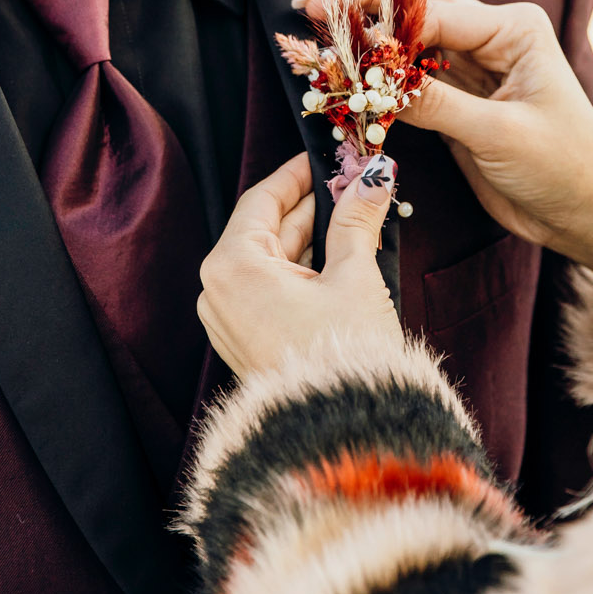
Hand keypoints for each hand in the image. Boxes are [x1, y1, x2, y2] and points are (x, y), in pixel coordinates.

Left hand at [197, 153, 400, 377]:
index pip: (262, 200)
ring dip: (313, 240)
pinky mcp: (247, 344)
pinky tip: (340, 261)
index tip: (324, 158)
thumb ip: (358, 220)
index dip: (298, 175)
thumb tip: (373, 176)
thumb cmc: (343, 356)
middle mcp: (218, 292)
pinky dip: (302, 272)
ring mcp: (229, 322)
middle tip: (353, 185)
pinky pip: (271, 292)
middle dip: (312, 208)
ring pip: (271, 262)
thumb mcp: (355, 276)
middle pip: (267, 230)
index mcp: (232, 266)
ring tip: (356, 220)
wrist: (342, 435)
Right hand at [297, 0, 592, 294]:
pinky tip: (340, 63)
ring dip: (361, 31)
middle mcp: (492, 36)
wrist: (589, 215)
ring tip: (311, 16)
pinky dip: (374, 71)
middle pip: (413, 5)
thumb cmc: (565, 168)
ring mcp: (472, 66)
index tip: (331, 26)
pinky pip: (407, 76)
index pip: (431, 13)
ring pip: (405, 37)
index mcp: (513, 28)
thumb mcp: (499, 135)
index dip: (378, 19)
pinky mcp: (457, 98)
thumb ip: (436, 104)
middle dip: (359, 0)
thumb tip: (375, 81)